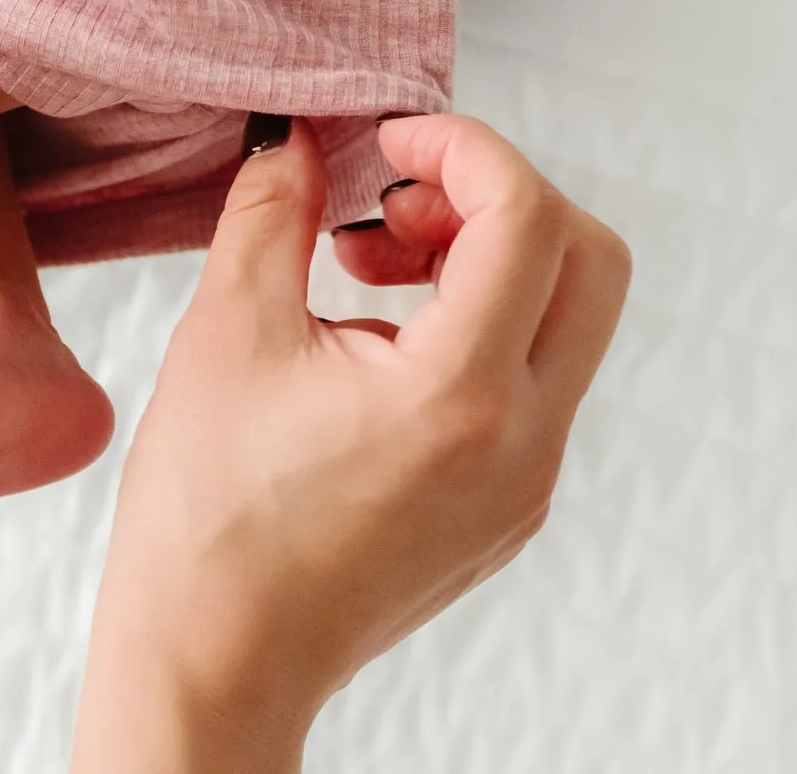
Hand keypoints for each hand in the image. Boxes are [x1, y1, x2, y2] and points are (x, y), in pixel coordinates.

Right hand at [71, 114, 630, 771]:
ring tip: (369, 268)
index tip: (390, 138)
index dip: (462, 147)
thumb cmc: (207, 516)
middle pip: (588, 259)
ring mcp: (529, 481)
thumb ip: (272, 208)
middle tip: (397, 202)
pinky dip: (478, 321)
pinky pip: (535, 377)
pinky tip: (378, 336)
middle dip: (496, 198)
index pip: (528, 216)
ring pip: (567, 317)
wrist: (214, 662)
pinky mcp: (512, 504)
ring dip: (486, 258)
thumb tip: (298, 134)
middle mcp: (523, 442)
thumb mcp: (226, 333)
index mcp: (459, 396)